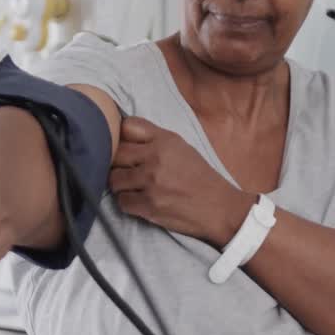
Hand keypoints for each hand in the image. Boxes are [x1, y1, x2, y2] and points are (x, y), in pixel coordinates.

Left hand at [109, 117, 247, 246]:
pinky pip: (122, 202)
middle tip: (126, 170)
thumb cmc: (199, 176)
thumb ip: (154, 138)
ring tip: (134, 187)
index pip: (127, 126)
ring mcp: (151, 183)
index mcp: (165, 140)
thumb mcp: (181, 147)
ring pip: (114, 180)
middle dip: (118, 163)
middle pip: (115, 154)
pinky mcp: (149, 206)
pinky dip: (128, 203)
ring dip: (121, 185)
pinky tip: (140, 201)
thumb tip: (121, 132)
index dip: (122, 136)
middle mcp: (156, 158)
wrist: (219, 207)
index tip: (125, 146)